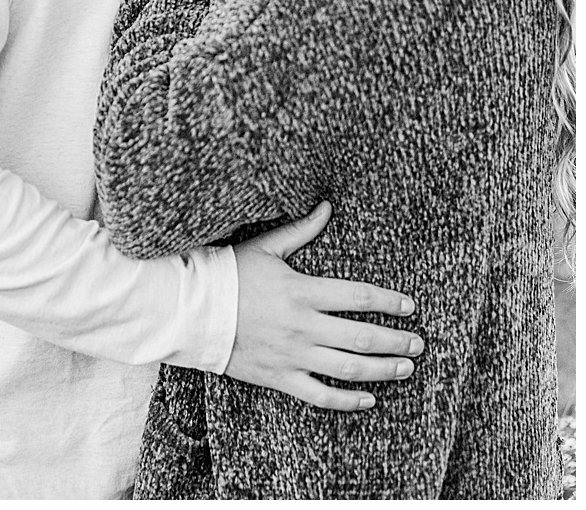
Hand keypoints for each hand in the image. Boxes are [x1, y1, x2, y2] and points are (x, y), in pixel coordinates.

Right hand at [227, 202, 423, 411]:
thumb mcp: (264, 247)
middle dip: (396, 341)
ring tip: (405, 367)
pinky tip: (369, 399)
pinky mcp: (279, 377)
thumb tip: (327, 207)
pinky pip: (320, 395)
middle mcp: (301, 326)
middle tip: (418, 342)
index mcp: (300, 291)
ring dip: (383, 370)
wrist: (191, 310)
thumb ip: (300, 231)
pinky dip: (347, 401)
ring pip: (349, 368)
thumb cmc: (227, 274)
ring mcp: (292, 355)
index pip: (358, 297)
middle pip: (362, 337)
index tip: (409, 307)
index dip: (389, 302)